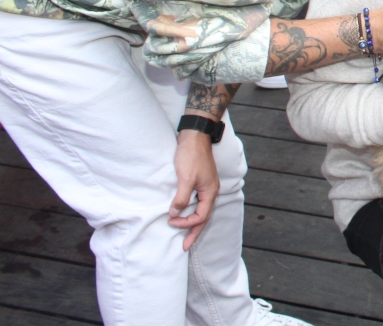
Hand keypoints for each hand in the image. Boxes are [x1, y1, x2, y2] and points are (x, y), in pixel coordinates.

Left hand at [168, 128, 219, 250]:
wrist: (195, 136)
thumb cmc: (191, 156)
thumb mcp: (185, 178)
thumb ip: (181, 198)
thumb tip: (175, 214)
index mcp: (210, 192)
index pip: (200, 217)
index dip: (185, 223)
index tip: (170, 222)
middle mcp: (211, 191)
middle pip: (204, 217)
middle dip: (194, 232)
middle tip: (184, 246)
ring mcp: (207, 186)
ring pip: (202, 210)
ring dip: (193, 222)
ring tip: (185, 233)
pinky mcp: (202, 181)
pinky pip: (199, 202)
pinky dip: (192, 211)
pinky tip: (185, 212)